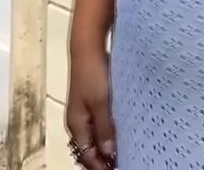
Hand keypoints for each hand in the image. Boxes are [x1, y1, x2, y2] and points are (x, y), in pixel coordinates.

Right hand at [65, 47, 115, 168]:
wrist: (88, 47)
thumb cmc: (93, 74)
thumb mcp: (101, 102)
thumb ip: (104, 128)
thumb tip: (108, 155)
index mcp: (76, 125)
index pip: (86, 156)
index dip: (101, 166)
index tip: (119, 167)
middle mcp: (78, 122)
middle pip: (89, 149)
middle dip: (103, 158)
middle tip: (126, 159)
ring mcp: (85, 111)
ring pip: (95, 137)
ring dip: (107, 145)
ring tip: (126, 148)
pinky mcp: (93, 101)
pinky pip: (99, 124)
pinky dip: (108, 131)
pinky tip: (122, 129)